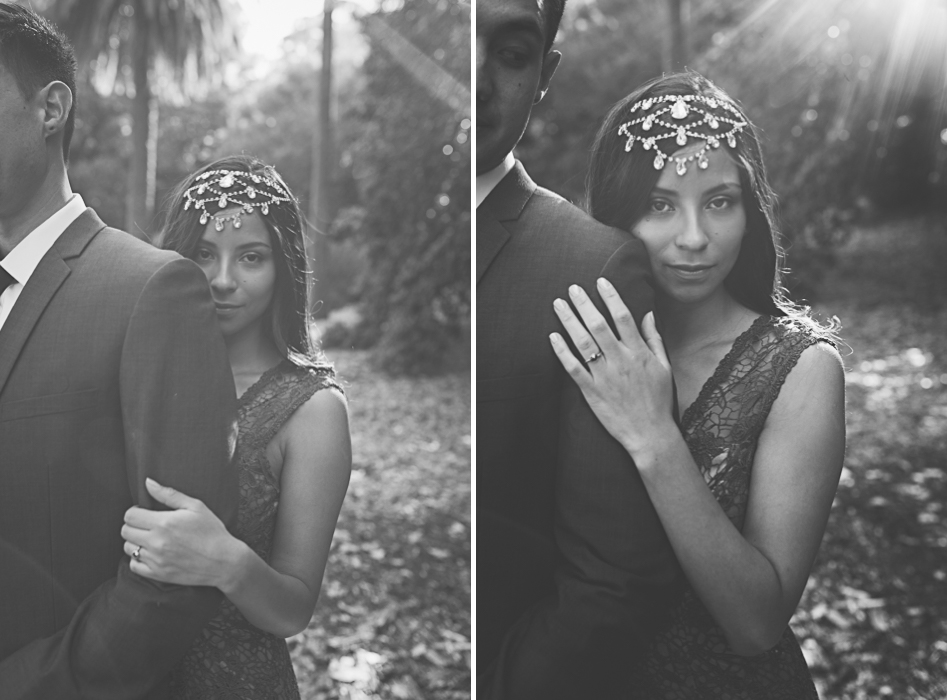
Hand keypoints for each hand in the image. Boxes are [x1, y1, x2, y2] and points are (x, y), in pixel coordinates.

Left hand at [122, 478, 243, 588]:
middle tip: (147, 524)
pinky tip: (151, 553)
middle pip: (125, 531)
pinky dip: (138, 559)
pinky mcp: (157, 574)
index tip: (145, 512)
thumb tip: (148, 482)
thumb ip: (169, 494)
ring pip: (128, 548)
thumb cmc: (212, 531)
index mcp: (164, 523)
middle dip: (134, 525)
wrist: (224, 561)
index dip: (135, 511)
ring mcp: (156, 560)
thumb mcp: (196, 507)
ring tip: (150, 538)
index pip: (130, 515)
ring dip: (135, 541)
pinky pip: (134, 565)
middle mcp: (156, 542)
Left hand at [549, 278, 675, 458]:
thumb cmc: (658, 400)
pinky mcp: (591, 392)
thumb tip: (648, 314)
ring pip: (583, 343)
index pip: (623, 317)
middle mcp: (621, 361)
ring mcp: (604, 376)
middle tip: (572, 288)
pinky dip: (562, 352)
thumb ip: (654, 339)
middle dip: (584, 304)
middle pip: (599, 325)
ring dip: (569, 321)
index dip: (610, 297)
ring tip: (558, 304)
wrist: (650, 434)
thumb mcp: (664, 367)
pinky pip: (573, 368)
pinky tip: (552, 337)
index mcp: (639, 353)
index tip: (600, 282)